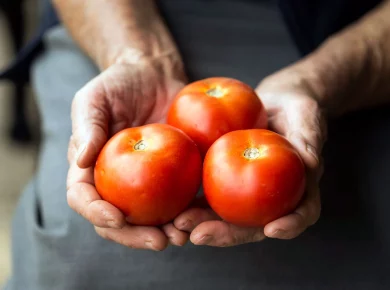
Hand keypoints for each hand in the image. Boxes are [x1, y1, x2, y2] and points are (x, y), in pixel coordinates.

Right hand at [66, 55, 190, 250]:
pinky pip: (178, 198)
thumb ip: (86, 128)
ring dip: (164, 232)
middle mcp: (116, 181)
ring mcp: (144, 181)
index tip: (116, 218)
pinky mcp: (172, 174)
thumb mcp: (94, 99)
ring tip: (182, 237)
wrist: (153, 74)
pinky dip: (187, 212)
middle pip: (118, 220)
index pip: (84, 197)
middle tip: (158, 241)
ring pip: (149, 217)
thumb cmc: (118, 84)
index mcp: (90, 167)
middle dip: (134, 236)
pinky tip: (200, 217)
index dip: (96, 213)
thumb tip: (82, 161)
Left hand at [173, 67, 326, 245]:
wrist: (273, 102)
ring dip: (203, 223)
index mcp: (300, 186)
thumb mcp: (306, 115)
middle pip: (255, 224)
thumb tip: (310, 161)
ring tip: (179, 223)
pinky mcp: (228, 180)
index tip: (272, 229)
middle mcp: (273, 197)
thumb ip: (308, 136)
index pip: (302, 211)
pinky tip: (174, 202)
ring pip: (228, 216)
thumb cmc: (296, 107)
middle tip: (200, 235)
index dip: (291, 224)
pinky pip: (211, 194)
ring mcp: (248, 193)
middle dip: (228, 233)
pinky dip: (193, 201)